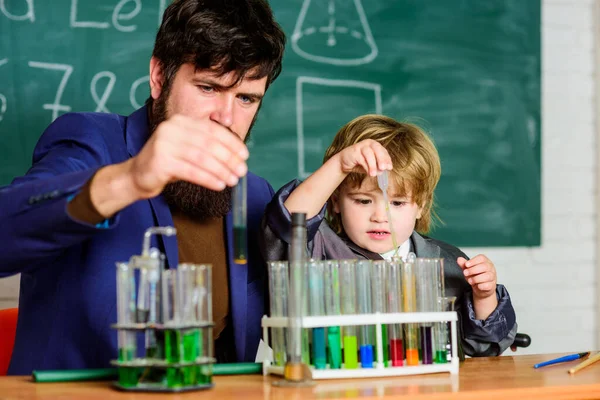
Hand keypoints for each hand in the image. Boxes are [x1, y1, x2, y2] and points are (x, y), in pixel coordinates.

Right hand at [127, 114, 248, 198]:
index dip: (231, 142)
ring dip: (221, 170)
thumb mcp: (189, 148)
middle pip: (209, 143)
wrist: (138, 175)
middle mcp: (172, 128)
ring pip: (202, 158)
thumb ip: (208, 146)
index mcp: (181, 121)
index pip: (212, 129)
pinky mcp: (160, 161)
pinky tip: (219, 185)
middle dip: (229, 158)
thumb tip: (237, 154)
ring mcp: (164, 143)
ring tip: (233, 180)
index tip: (244, 155)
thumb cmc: (169, 162)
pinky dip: (208, 179)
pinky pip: (191, 171)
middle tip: (242, 170)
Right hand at [337, 139, 391, 176]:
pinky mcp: (354, 151)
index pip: (383, 151)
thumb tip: (383, 172)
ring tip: (374, 174)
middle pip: (377, 149)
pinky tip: (368, 172)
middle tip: (384, 168)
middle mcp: (369, 143)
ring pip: (369, 153)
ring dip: (373, 165)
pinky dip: (366, 166)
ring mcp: (361, 146)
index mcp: (375, 145)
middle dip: (382, 159)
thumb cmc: (359, 163)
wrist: (343, 163)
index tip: (389, 168)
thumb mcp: (370, 165)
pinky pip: (362, 159)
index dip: (387, 159)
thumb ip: (377, 167)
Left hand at [457, 255, 496, 299]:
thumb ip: (464, 264)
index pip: (482, 258)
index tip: (466, 265)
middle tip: (465, 273)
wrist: (481, 288)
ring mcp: (493, 277)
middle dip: (473, 270)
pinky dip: (481, 286)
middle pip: (485, 266)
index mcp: (485, 261)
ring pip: (487, 276)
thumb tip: (459, 259)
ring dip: (476, 278)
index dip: (473, 261)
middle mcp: (490, 268)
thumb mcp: (469, 269)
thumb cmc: (476, 276)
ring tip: (470, 280)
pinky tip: (477, 285)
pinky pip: (488, 285)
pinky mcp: (492, 286)